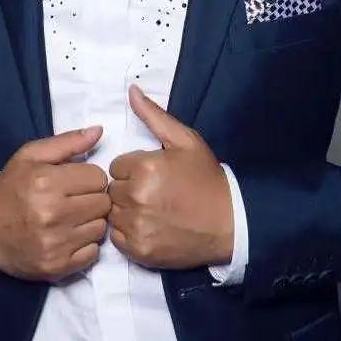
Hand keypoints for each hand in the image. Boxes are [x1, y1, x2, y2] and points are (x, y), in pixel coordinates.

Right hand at [0, 125, 110, 281]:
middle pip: (103, 203)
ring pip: (101, 228)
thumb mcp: (30, 156)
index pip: (98, 177)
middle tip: (73, 201)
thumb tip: (99, 131)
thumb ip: (67, 142)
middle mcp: (52, 214)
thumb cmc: (9, 188)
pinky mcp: (57, 266)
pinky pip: (93, 253)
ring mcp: (55, 244)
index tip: (74, 183)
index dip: (88, 178)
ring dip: (90, 222)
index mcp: (46, 182)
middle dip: (92, 199)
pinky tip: (67, 238)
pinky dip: (85, 246)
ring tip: (70, 219)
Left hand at [107, 83, 233, 269]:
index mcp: (143, 167)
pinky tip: (150, 227)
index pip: (115, 167)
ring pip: (112, 214)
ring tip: (152, 211)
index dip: (133, 170)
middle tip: (155, 195)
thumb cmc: (206, 180)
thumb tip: (131, 91)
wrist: (229, 222)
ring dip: (126, 212)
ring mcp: (136, 226)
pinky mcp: (138, 250)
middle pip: (112, 190)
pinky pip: (116, 237)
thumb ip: (154, 116)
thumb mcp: (186, 141)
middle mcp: (135, 197)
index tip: (153, 176)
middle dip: (128, 190)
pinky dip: (129, 233)